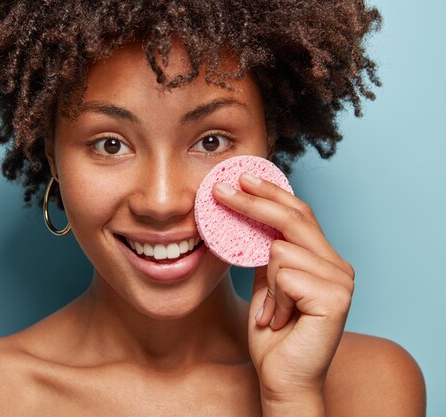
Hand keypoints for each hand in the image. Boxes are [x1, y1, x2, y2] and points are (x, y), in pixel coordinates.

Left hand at [213, 173, 354, 413]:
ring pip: (281, 248)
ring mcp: (341, 281)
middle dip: (252, 201)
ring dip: (266, 284)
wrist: (282, 378)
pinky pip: (284, 274)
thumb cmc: (273, 334)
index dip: (270, 194)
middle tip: (220, 189)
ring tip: (271, 313)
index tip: (241, 178)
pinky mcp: (335, 297)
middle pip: (293, 217)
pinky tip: (280, 320)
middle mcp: (338, 266)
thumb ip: (267, 255)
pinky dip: (273, 299)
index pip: (298, 214)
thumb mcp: (266, 285)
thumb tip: (250, 220)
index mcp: (323, 260)